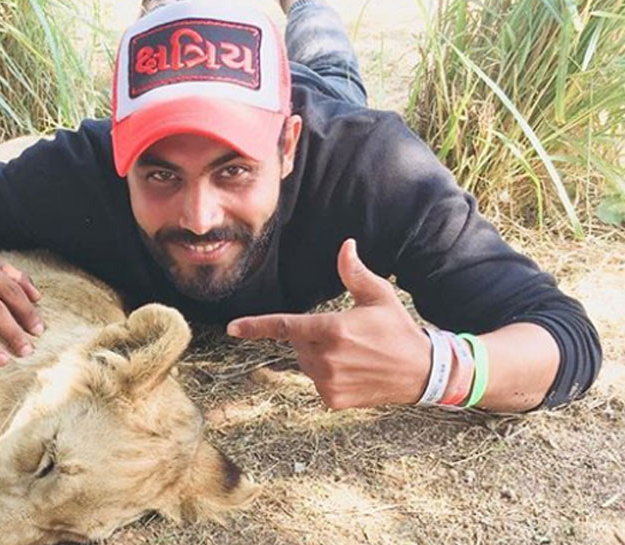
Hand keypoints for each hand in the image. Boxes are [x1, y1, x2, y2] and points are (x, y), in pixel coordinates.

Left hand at [227, 239, 430, 408]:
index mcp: (333, 329)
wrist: (421, 372)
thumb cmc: (398, 330)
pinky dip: (328, 376)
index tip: (232, 328)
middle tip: (345, 334)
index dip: (256, 326)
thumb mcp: (379, 297)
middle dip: (311, 336)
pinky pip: (317, 382)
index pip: (285, 327)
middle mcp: (327, 358)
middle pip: (298, 343)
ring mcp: (329, 381)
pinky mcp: (333, 399)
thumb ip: (355, 273)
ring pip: (305, 363)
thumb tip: (345, 246)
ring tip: (353, 354)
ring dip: (319, 356)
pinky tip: (353, 371)